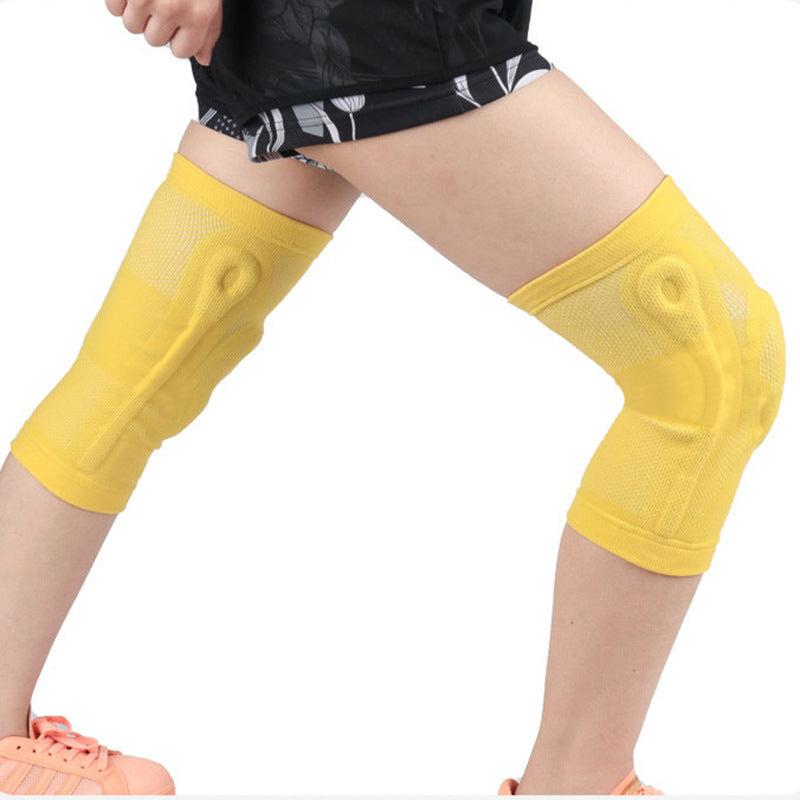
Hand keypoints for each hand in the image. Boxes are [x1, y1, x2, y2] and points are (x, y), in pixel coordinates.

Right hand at [105, 0, 222, 66]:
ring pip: (132, 25)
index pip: (181, 52)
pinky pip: (113, 8)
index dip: (176, 36)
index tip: (175, 20)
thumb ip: (210, 28)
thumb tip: (203, 59)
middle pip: (154, 40)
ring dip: (135, 10)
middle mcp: (173, 7)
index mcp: (199, 14)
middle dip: (155, 21)